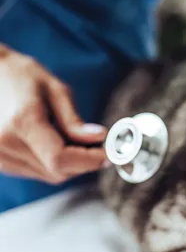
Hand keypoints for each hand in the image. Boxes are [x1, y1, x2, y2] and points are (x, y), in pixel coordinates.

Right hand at [0, 44, 108, 183]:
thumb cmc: (20, 75)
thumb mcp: (54, 89)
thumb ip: (74, 120)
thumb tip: (99, 138)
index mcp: (21, 122)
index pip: (60, 158)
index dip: (89, 160)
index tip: (108, 154)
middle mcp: (5, 144)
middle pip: (57, 171)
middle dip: (84, 162)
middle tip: (99, 146)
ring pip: (50, 175)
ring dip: (70, 164)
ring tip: (75, 140)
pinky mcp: (0, 162)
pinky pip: (38, 171)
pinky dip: (54, 163)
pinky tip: (56, 143)